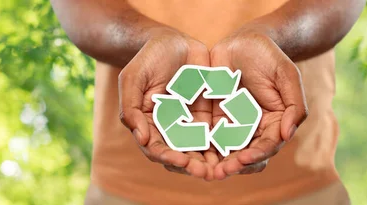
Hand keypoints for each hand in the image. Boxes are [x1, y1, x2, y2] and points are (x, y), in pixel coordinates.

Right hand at [118, 28, 218, 179]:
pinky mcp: (206, 114)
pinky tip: (235, 149)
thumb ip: (131, 108)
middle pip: (180, 154)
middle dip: (193, 166)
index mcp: (148, 124)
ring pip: (199, 148)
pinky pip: (216, 132)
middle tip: (207, 173)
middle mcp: (168, 128)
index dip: (169, 157)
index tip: (182, 162)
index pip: (157, 148)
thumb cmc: (148, 59)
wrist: (172, 41)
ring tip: (222, 168)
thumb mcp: (133, 79)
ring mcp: (188, 123)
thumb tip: (142, 138)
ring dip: (210, 160)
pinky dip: (224, 143)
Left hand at [210, 30, 308, 179]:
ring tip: (202, 169)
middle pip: (245, 154)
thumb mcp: (287, 75)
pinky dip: (200, 147)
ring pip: (225, 151)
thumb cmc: (269, 56)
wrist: (244, 42)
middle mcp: (255, 129)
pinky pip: (207, 136)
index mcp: (275, 123)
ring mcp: (234, 125)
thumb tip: (287, 135)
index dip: (257, 154)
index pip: (267, 145)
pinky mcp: (215, 119)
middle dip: (233, 165)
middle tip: (220, 172)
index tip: (244, 158)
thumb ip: (294, 105)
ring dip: (215, 162)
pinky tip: (189, 152)